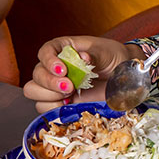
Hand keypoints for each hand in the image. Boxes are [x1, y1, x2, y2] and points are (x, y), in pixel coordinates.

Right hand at [22, 36, 141, 112]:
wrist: (125, 80)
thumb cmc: (115, 60)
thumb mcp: (107, 54)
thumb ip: (94, 55)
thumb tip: (82, 58)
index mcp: (63, 49)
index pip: (45, 52)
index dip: (48, 61)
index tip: (62, 70)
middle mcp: (54, 67)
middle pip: (36, 74)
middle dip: (50, 83)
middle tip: (71, 87)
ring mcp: (55, 86)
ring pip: (34, 91)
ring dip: (48, 96)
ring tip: (70, 96)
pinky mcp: (59, 103)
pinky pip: (43, 107)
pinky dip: (53, 109)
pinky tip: (69, 105)